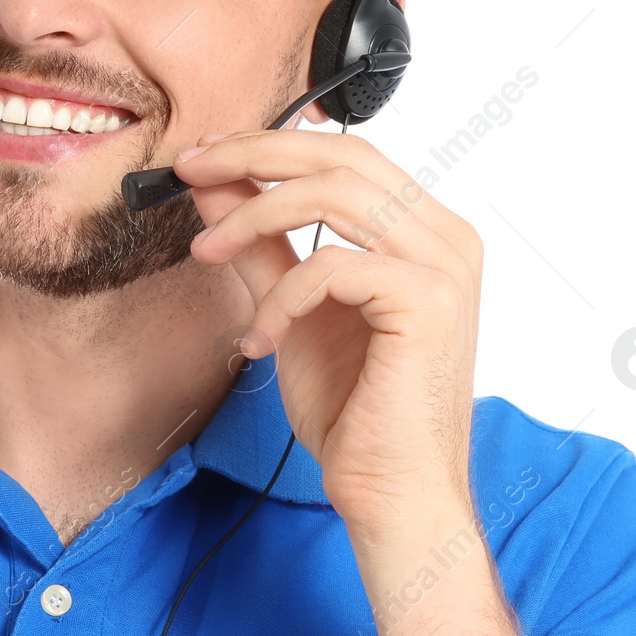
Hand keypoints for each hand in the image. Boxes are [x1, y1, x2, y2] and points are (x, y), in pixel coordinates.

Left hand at [174, 129, 482, 534]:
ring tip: (206, 254)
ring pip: (332, 194)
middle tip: (190, 171)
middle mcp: (445, 237)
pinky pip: (331, 264)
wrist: (390, 492)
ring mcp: (445, 265)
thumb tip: (213, 182)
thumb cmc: (351, 409)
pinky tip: (261, 339)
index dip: (269, 144)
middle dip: (253, 156)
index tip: (204, 157)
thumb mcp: (287, 305)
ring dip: (250, 217)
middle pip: (341, 155)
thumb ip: (259, 241)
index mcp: (423, 232)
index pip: (345, 154)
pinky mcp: (428, 300)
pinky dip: (280, 298)